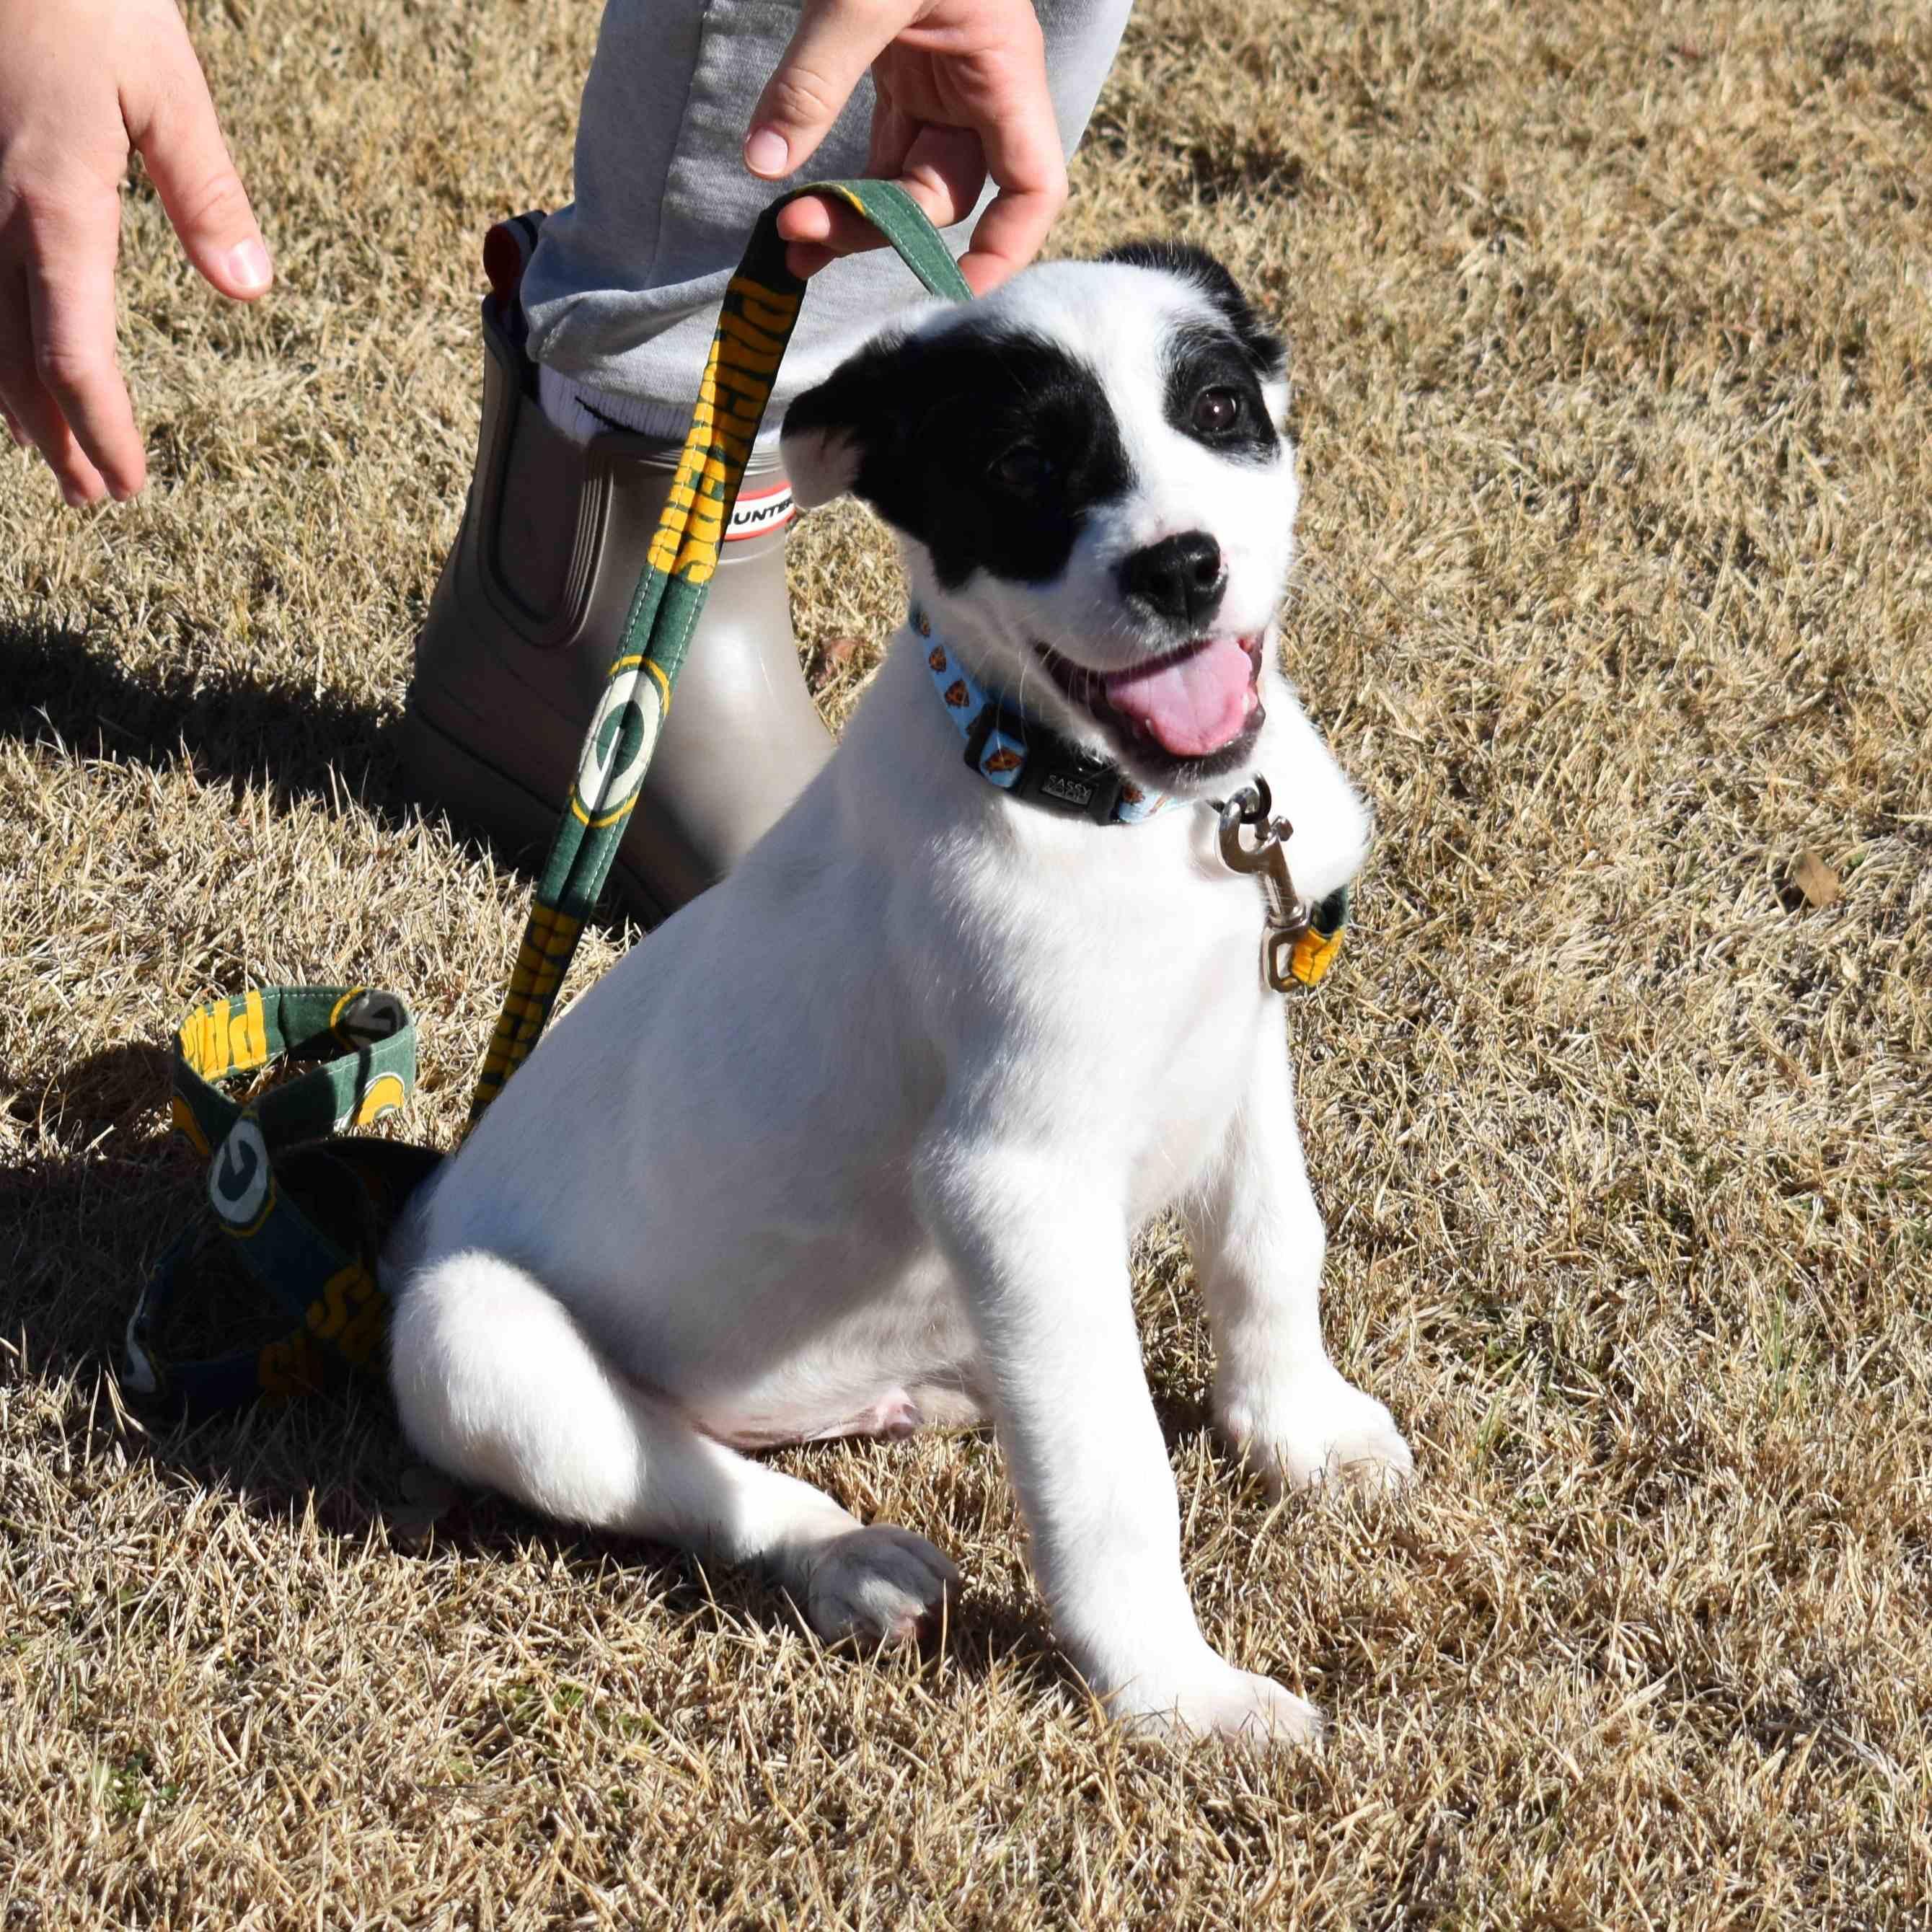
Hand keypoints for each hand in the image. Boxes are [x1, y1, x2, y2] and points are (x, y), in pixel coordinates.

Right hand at [0, 0, 271, 504]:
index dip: (102, 432)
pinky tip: (3, 375)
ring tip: (52, 456)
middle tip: (94, 497)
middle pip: (14, 364)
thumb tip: (251, 287)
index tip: (131, 483)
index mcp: (55, 204)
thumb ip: (206, 188)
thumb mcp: (164, 80)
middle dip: (57, 439)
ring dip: (11, 404)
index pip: (72, 357)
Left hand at [743, 0, 1067, 294]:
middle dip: (876, 226)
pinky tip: (795, 199)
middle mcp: (979, 88)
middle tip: (797, 232)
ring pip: (905, 181)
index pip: (1033, 185)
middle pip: (944, 195)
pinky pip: (877, 149)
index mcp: (1002, 69)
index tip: (957, 286)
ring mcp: (939, 82)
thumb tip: (766, 164)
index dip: (1009, 246)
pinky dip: (840, 179)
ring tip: (786, 232)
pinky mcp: (898, 71)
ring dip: (851, 215)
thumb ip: (813, 77)